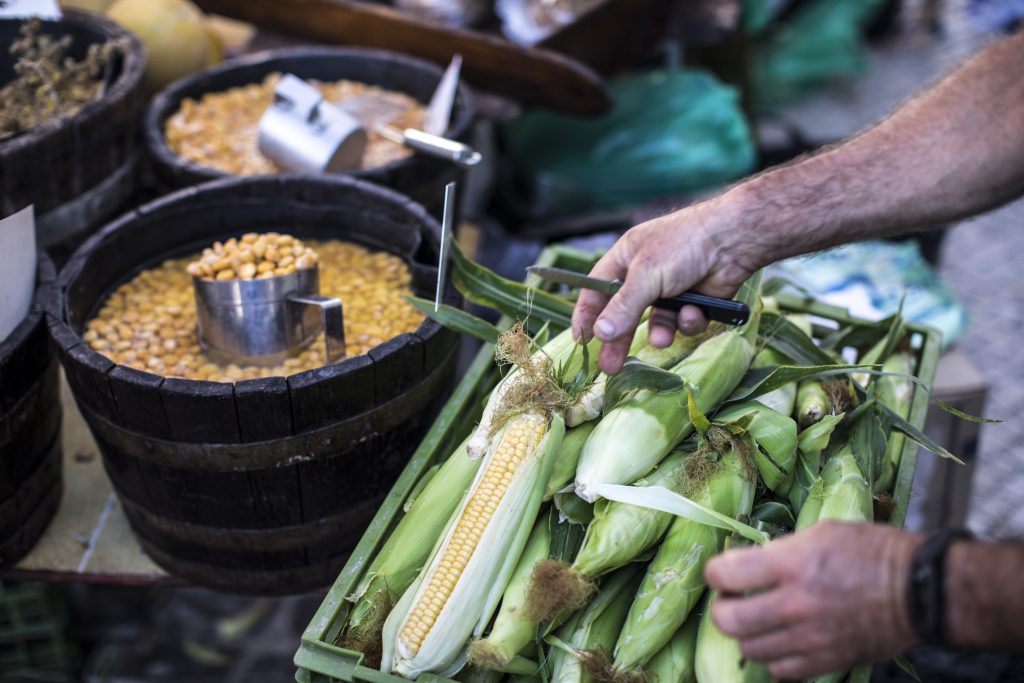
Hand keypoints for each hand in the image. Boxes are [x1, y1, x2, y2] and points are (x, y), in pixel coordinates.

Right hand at [570, 196, 757, 373]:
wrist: (733, 240)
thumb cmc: (683, 245)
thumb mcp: (646, 275)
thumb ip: (622, 307)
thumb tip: (600, 333)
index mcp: (625, 258)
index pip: (597, 290)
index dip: (587, 314)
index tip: (580, 339)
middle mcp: (645, 274)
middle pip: (624, 314)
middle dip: (619, 340)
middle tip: (609, 367)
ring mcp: (670, 289)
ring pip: (657, 323)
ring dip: (661, 332)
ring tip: (664, 338)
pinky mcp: (694, 301)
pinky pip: (682, 322)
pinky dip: (688, 320)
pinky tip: (696, 310)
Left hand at [704, 521, 922, 679]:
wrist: (921, 590)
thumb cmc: (873, 551)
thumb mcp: (823, 532)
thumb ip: (782, 550)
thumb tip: (754, 564)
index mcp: (792, 564)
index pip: (726, 573)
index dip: (716, 572)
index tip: (722, 572)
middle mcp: (796, 604)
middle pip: (728, 620)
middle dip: (722, 608)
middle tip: (732, 600)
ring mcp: (810, 637)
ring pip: (749, 649)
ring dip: (747, 635)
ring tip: (758, 621)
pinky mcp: (827, 661)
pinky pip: (781, 671)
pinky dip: (774, 658)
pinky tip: (782, 642)